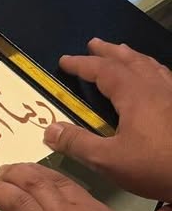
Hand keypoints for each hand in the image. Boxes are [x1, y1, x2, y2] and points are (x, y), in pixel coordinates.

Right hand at [44, 39, 171, 201]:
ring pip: (150, 65)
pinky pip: (164, 76)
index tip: (64, 61)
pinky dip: (150, 69)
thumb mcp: (108, 160)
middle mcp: (155, 86)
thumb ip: (78, 143)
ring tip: (121, 53)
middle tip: (93, 44)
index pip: (103, 70)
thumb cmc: (154, 166)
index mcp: (134, 94)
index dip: (82, 64)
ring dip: (131, 57)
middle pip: (130, 60)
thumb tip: (50, 130)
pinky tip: (152, 78)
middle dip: (109, 51)